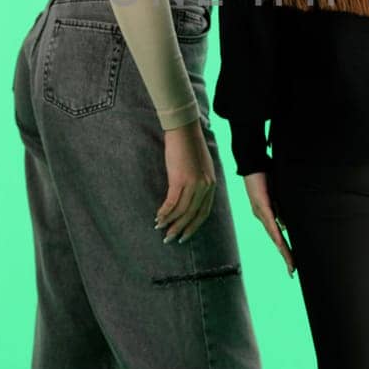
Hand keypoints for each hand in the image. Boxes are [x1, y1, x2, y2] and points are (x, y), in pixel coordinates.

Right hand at [154, 121, 216, 241]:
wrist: (184, 130)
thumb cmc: (189, 145)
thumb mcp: (201, 166)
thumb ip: (200, 181)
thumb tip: (190, 197)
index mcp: (211, 183)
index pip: (204, 212)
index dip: (194, 225)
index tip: (185, 235)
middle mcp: (205, 186)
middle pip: (193, 215)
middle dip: (181, 229)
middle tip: (170, 239)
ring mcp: (193, 184)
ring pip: (182, 211)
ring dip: (170, 222)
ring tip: (160, 229)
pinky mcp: (180, 180)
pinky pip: (172, 202)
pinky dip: (164, 212)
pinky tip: (158, 217)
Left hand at [243, 171, 294, 276]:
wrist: (253, 163)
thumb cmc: (265, 176)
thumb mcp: (276, 195)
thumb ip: (279, 210)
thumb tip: (285, 225)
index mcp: (266, 215)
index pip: (277, 237)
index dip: (285, 251)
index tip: (291, 265)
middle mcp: (262, 217)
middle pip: (276, 241)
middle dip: (286, 257)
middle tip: (292, 273)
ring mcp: (261, 212)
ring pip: (274, 236)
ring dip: (283, 250)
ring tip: (291, 264)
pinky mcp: (261, 205)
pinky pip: (270, 223)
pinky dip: (276, 235)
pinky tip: (281, 244)